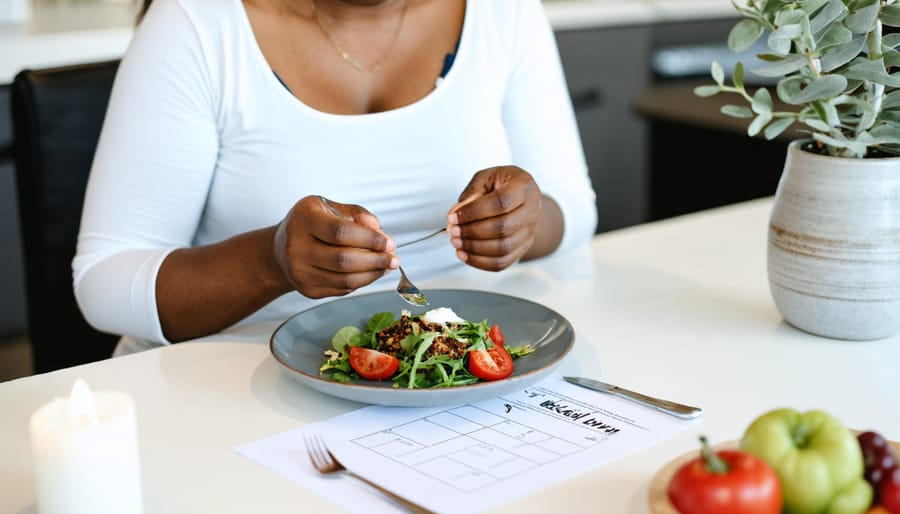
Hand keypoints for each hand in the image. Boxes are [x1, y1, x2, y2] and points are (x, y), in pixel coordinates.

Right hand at [273, 195, 397, 298]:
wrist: (280, 250)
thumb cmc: (311, 224)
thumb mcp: (329, 207)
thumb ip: (356, 213)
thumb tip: (377, 227)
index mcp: (304, 219)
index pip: (340, 232)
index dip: (369, 239)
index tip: (388, 242)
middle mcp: (297, 247)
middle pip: (343, 259)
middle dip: (375, 260)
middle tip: (393, 258)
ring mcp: (300, 272)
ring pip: (345, 279)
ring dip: (373, 274)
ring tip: (387, 266)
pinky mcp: (308, 289)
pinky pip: (342, 288)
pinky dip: (362, 281)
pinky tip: (372, 273)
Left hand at [447, 166, 541, 270]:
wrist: (521, 198)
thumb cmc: (502, 184)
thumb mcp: (486, 178)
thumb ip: (471, 193)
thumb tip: (455, 213)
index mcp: (524, 187)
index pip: (500, 203)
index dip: (474, 212)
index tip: (453, 217)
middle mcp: (532, 210)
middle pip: (503, 228)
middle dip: (472, 232)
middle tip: (452, 231)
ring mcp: (530, 232)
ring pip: (503, 248)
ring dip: (475, 248)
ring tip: (456, 242)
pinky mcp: (523, 248)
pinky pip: (503, 262)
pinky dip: (480, 262)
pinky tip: (464, 254)